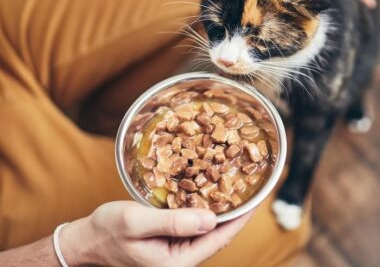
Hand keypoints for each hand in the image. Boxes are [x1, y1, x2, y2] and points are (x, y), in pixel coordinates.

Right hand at [59, 201, 253, 266]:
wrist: (89, 240)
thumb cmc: (108, 230)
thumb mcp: (136, 222)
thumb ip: (172, 222)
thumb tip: (210, 219)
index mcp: (176, 260)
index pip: (219, 239)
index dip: (240, 219)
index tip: (256, 200)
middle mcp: (181, 258)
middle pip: (217, 235)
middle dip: (236, 213)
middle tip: (249, 188)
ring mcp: (176, 250)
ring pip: (207, 229)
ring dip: (221, 209)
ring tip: (235, 188)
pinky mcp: (170, 240)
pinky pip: (194, 225)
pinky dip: (205, 209)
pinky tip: (208, 193)